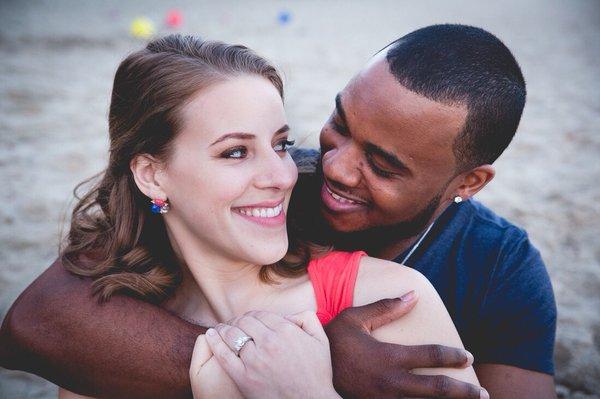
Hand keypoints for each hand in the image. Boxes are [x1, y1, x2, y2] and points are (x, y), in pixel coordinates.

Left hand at [203, 310, 339, 398]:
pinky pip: (224, 355)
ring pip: (233, 335)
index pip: (261, 314)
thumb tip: (290, 313)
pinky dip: (215, 342)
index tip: (249, 318)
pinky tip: (210, 335)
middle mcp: (269, 342)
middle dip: (238, 319)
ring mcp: (255, 360)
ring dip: (225, 328)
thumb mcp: (321, 341)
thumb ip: (308, 319)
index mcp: (286, 331)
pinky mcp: (244, 377)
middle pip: (245, 321)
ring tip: (220, 328)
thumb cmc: (317, 374)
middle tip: (233, 322)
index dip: (253, 315)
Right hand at [325, 292, 487, 398]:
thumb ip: (385, 308)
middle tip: (483, 394)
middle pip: (437, 389)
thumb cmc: (333, 342)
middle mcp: (392, 383)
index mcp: (388, 357)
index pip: (431, 355)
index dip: (453, 356)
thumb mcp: (355, 319)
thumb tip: (413, 296)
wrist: (308, 373)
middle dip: (463, 393)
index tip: (467, 356)